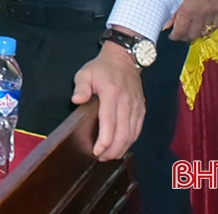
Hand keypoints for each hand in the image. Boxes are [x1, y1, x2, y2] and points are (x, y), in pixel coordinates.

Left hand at [71, 40, 144, 160]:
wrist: (124, 59)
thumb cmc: (101, 68)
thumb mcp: (85, 73)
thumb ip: (81, 87)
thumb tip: (76, 101)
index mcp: (112, 94)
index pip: (110, 123)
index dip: (104, 140)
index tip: (96, 151)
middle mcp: (127, 103)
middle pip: (123, 133)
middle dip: (113, 149)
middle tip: (102, 158)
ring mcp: (136, 107)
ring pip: (132, 134)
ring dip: (122, 148)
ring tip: (110, 156)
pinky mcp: (141, 109)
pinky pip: (138, 129)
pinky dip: (130, 140)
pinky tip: (122, 147)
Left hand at [169, 0, 217, 41]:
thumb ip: (173, 12)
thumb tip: (167, 25)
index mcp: (187, 11)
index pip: (181, 31)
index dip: (175, 36)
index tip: (172, 36)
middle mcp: (200, 15)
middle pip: (192, 35)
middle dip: (185, 37)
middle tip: (180, 35)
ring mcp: (211, 13)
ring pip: (204, 33)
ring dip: (196, 34)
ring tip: (190, 32)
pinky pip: (215, 26)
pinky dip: (208, 30)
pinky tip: (203, 29)